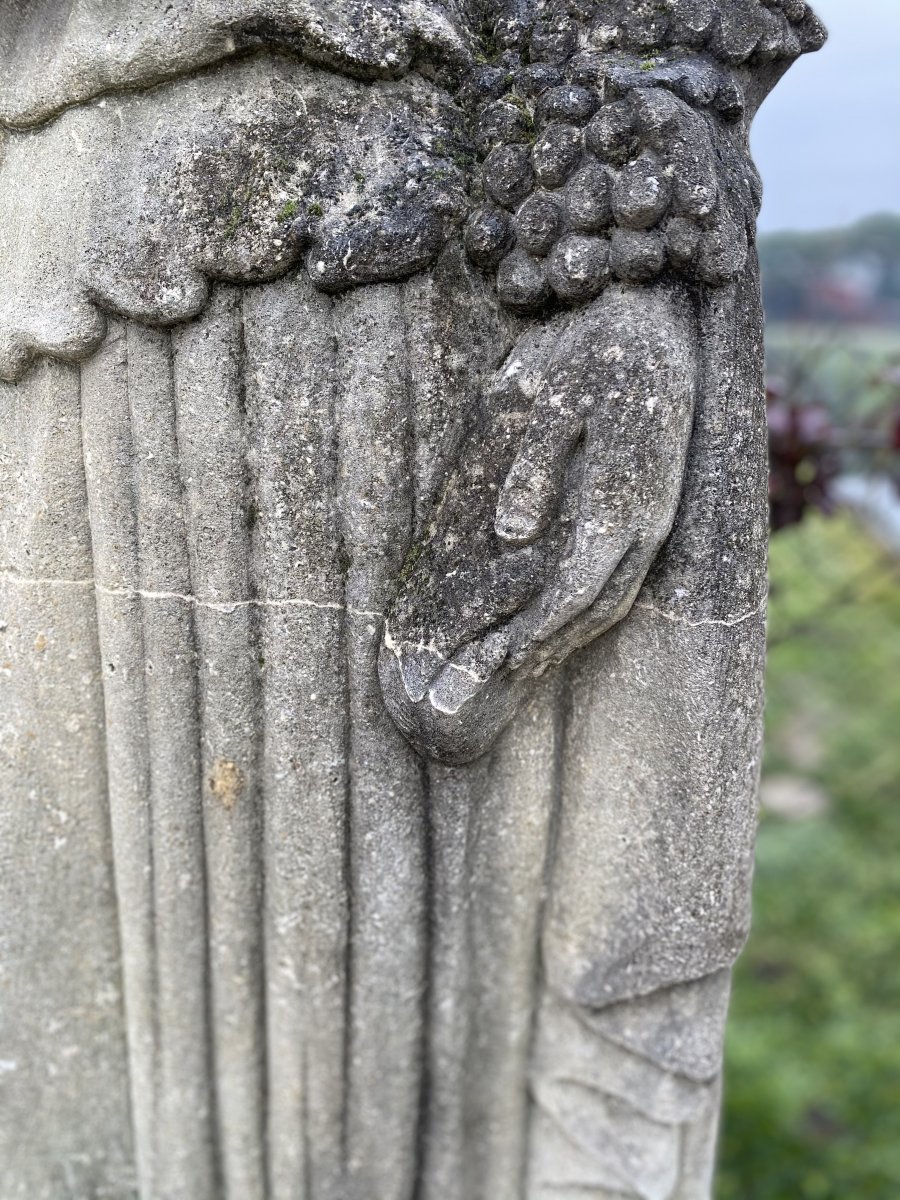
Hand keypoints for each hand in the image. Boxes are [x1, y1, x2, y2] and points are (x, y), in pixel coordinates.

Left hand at [379, 283, 697, 762]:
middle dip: (554, 641)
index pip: (578, 586)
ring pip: (618, 595)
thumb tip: (510, 534)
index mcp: (620, 500)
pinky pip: (626, 573)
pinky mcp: (654, 511)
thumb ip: (533, 469)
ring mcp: (655, 518)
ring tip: (531, 654)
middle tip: (508, 669)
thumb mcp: (553, 400)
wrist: (658, 330)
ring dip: (575, 630)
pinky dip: (594, 603)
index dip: (542, 626)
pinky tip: (565, 611)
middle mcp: (645, 520)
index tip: (507, 653)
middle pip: (600, 604)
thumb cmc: (596, 358)